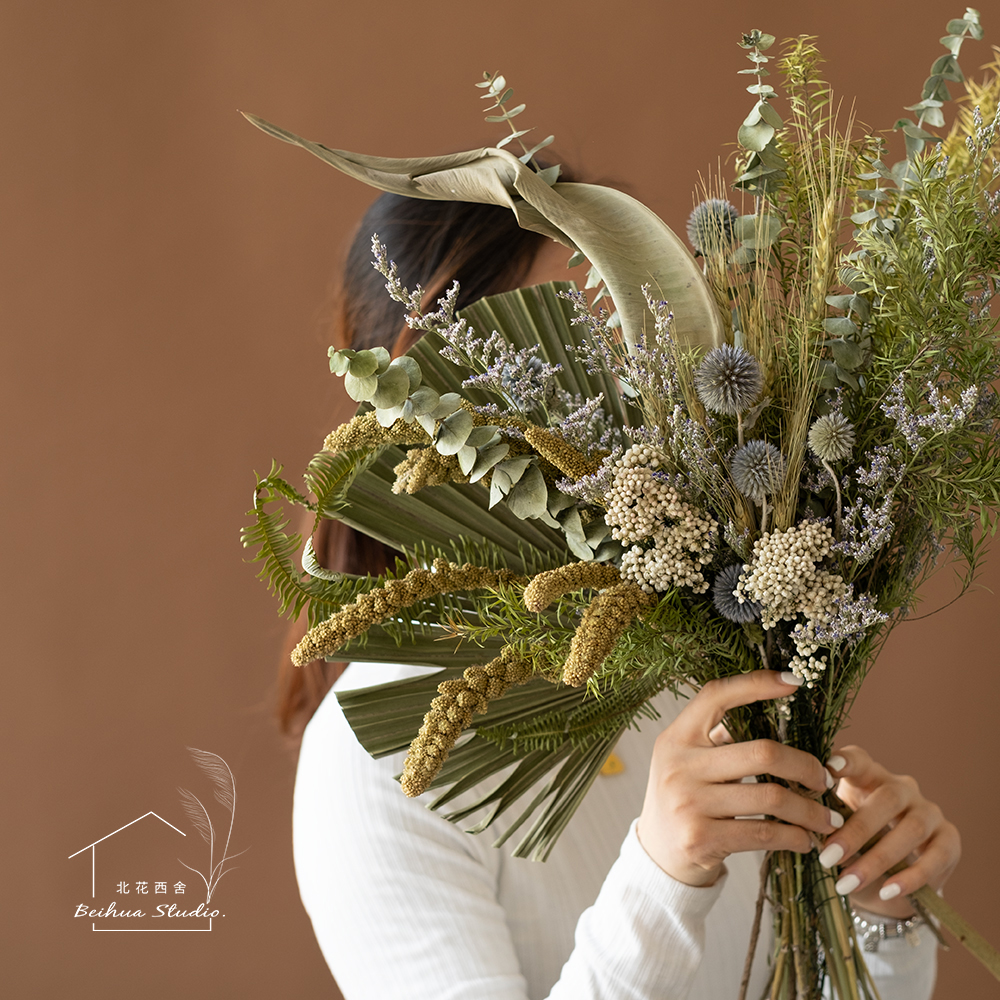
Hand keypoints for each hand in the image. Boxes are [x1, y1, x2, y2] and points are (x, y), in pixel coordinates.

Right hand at [637, 671, 841, 886]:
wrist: (656, 854)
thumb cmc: (685, 798)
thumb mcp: (687, 761)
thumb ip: (718, 740)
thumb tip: (780, 720)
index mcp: (677, 737)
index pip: (716, 696)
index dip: (756, 684)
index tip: (794, 682)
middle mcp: (679, 765)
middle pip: (762, 752)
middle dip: (806, 766)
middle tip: (825, 780)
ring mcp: (688, 802)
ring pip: (771, 797)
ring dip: (810, 810)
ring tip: (827, 817)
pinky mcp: (701, 838)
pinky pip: (765, 833)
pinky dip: (795, 837)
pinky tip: (805, 839)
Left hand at [819, 746, 960, 917]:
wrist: (887, 883)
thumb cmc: (855, 846)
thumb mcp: (838, 830)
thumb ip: (827, 822)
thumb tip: (804, 828)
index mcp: (870, 777)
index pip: (861, 760)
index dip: (848, 761)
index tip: (829, 766)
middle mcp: (903, 789)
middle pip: (887, 799)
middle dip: (856, 831)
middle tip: (827, 857)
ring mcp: (930, 812)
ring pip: (912, 829)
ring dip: (878, 859)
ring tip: (848, 882)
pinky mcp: (949, 840)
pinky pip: (935, 857)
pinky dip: (910, 877)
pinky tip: (887, 892)